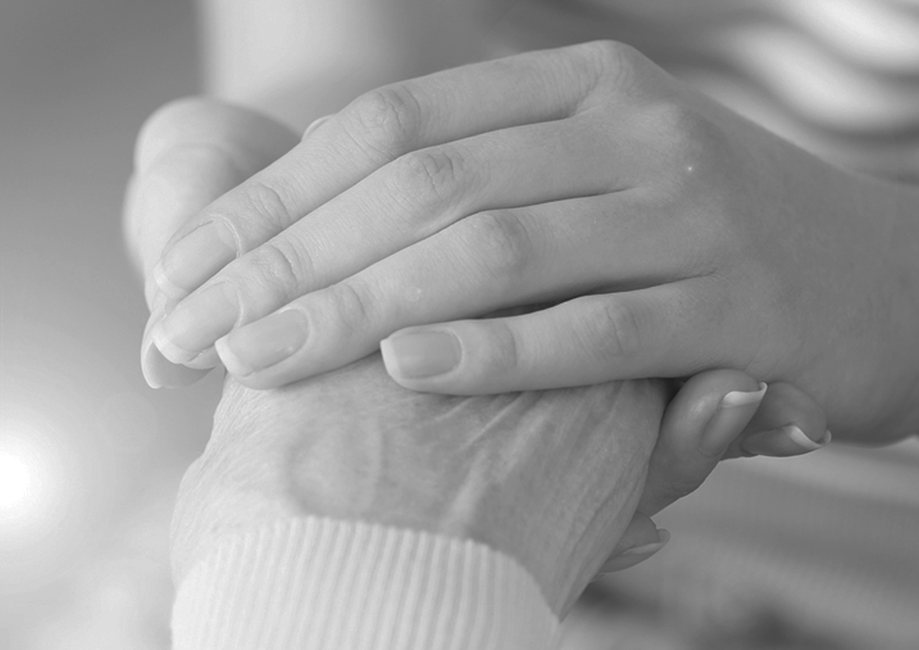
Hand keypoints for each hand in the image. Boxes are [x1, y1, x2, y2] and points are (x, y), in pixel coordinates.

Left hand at [134, 98, 830, 580]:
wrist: (886, 279)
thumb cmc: (705, 243)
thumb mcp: (592, 180)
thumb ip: (482, 187)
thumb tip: (322, 229)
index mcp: (574, 86)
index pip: (387, 127)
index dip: (275, 196)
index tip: (189, 268)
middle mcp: (627, 126)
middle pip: (419, 183)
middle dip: (284, 258)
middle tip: (185, 326)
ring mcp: (689, 208)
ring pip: (492, 249)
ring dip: (357, 307)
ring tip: (257, 358)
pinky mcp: (741, 305)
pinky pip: (594, 328)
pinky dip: (497, 350)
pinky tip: (406, 369)